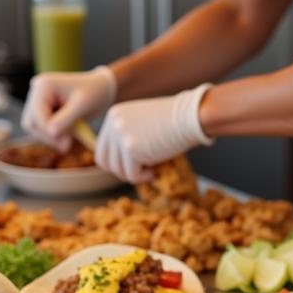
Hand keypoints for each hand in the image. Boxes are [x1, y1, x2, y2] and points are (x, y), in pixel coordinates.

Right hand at [21, 66, 116, 149]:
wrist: (100, 89)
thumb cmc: (94, 93)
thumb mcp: (82, 106)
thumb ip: (65, 119)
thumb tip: (51, 133)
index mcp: (45, 85)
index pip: (38, 115)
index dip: (50, 131)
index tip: (68, 143)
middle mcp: (37, 90)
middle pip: (32, 122)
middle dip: (49, 136)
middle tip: (68, 145)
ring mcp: (37, 99)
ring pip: (33, 127)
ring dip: (49, 137)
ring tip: (69, 141)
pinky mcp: (41, 108)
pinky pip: (39, 127)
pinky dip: (51, 135)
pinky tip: (67, 136)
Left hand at [96, 85, 213, 182]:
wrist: (191, 116)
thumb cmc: (174, 121)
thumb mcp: (142, 122)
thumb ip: (127, 136)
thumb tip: (118, 164)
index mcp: (114, 116)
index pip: (102, 148)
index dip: (117, 161)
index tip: (135, 162)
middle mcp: (113, 124)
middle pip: (104, 161)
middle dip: (122, 170)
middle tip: (140, 169)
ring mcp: (120, 135)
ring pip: (117, 170)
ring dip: (134, 173)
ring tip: (152, 167)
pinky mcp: (131, 148)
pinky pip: (131, 175)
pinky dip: (142, 177)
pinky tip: (155, 169)